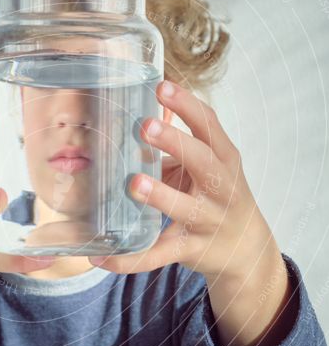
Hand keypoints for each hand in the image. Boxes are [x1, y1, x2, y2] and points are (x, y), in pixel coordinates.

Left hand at [90, 79, 277, 279]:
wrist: (245, 248)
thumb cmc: (217, 195)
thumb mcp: (209, 164)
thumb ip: (178, 141)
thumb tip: (137, 107)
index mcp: (224, 159)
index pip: (210, 126)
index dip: (187, 105)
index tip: (162, 86)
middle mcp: (221, 188)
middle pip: (204, 162)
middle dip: (176, 143)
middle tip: (145, 126)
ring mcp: (207, 220)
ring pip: (184, 208)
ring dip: (160, 196)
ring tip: (134, 184)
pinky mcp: (190, 249)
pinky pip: (158, 255)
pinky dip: (130, 258)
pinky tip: (101, 256)